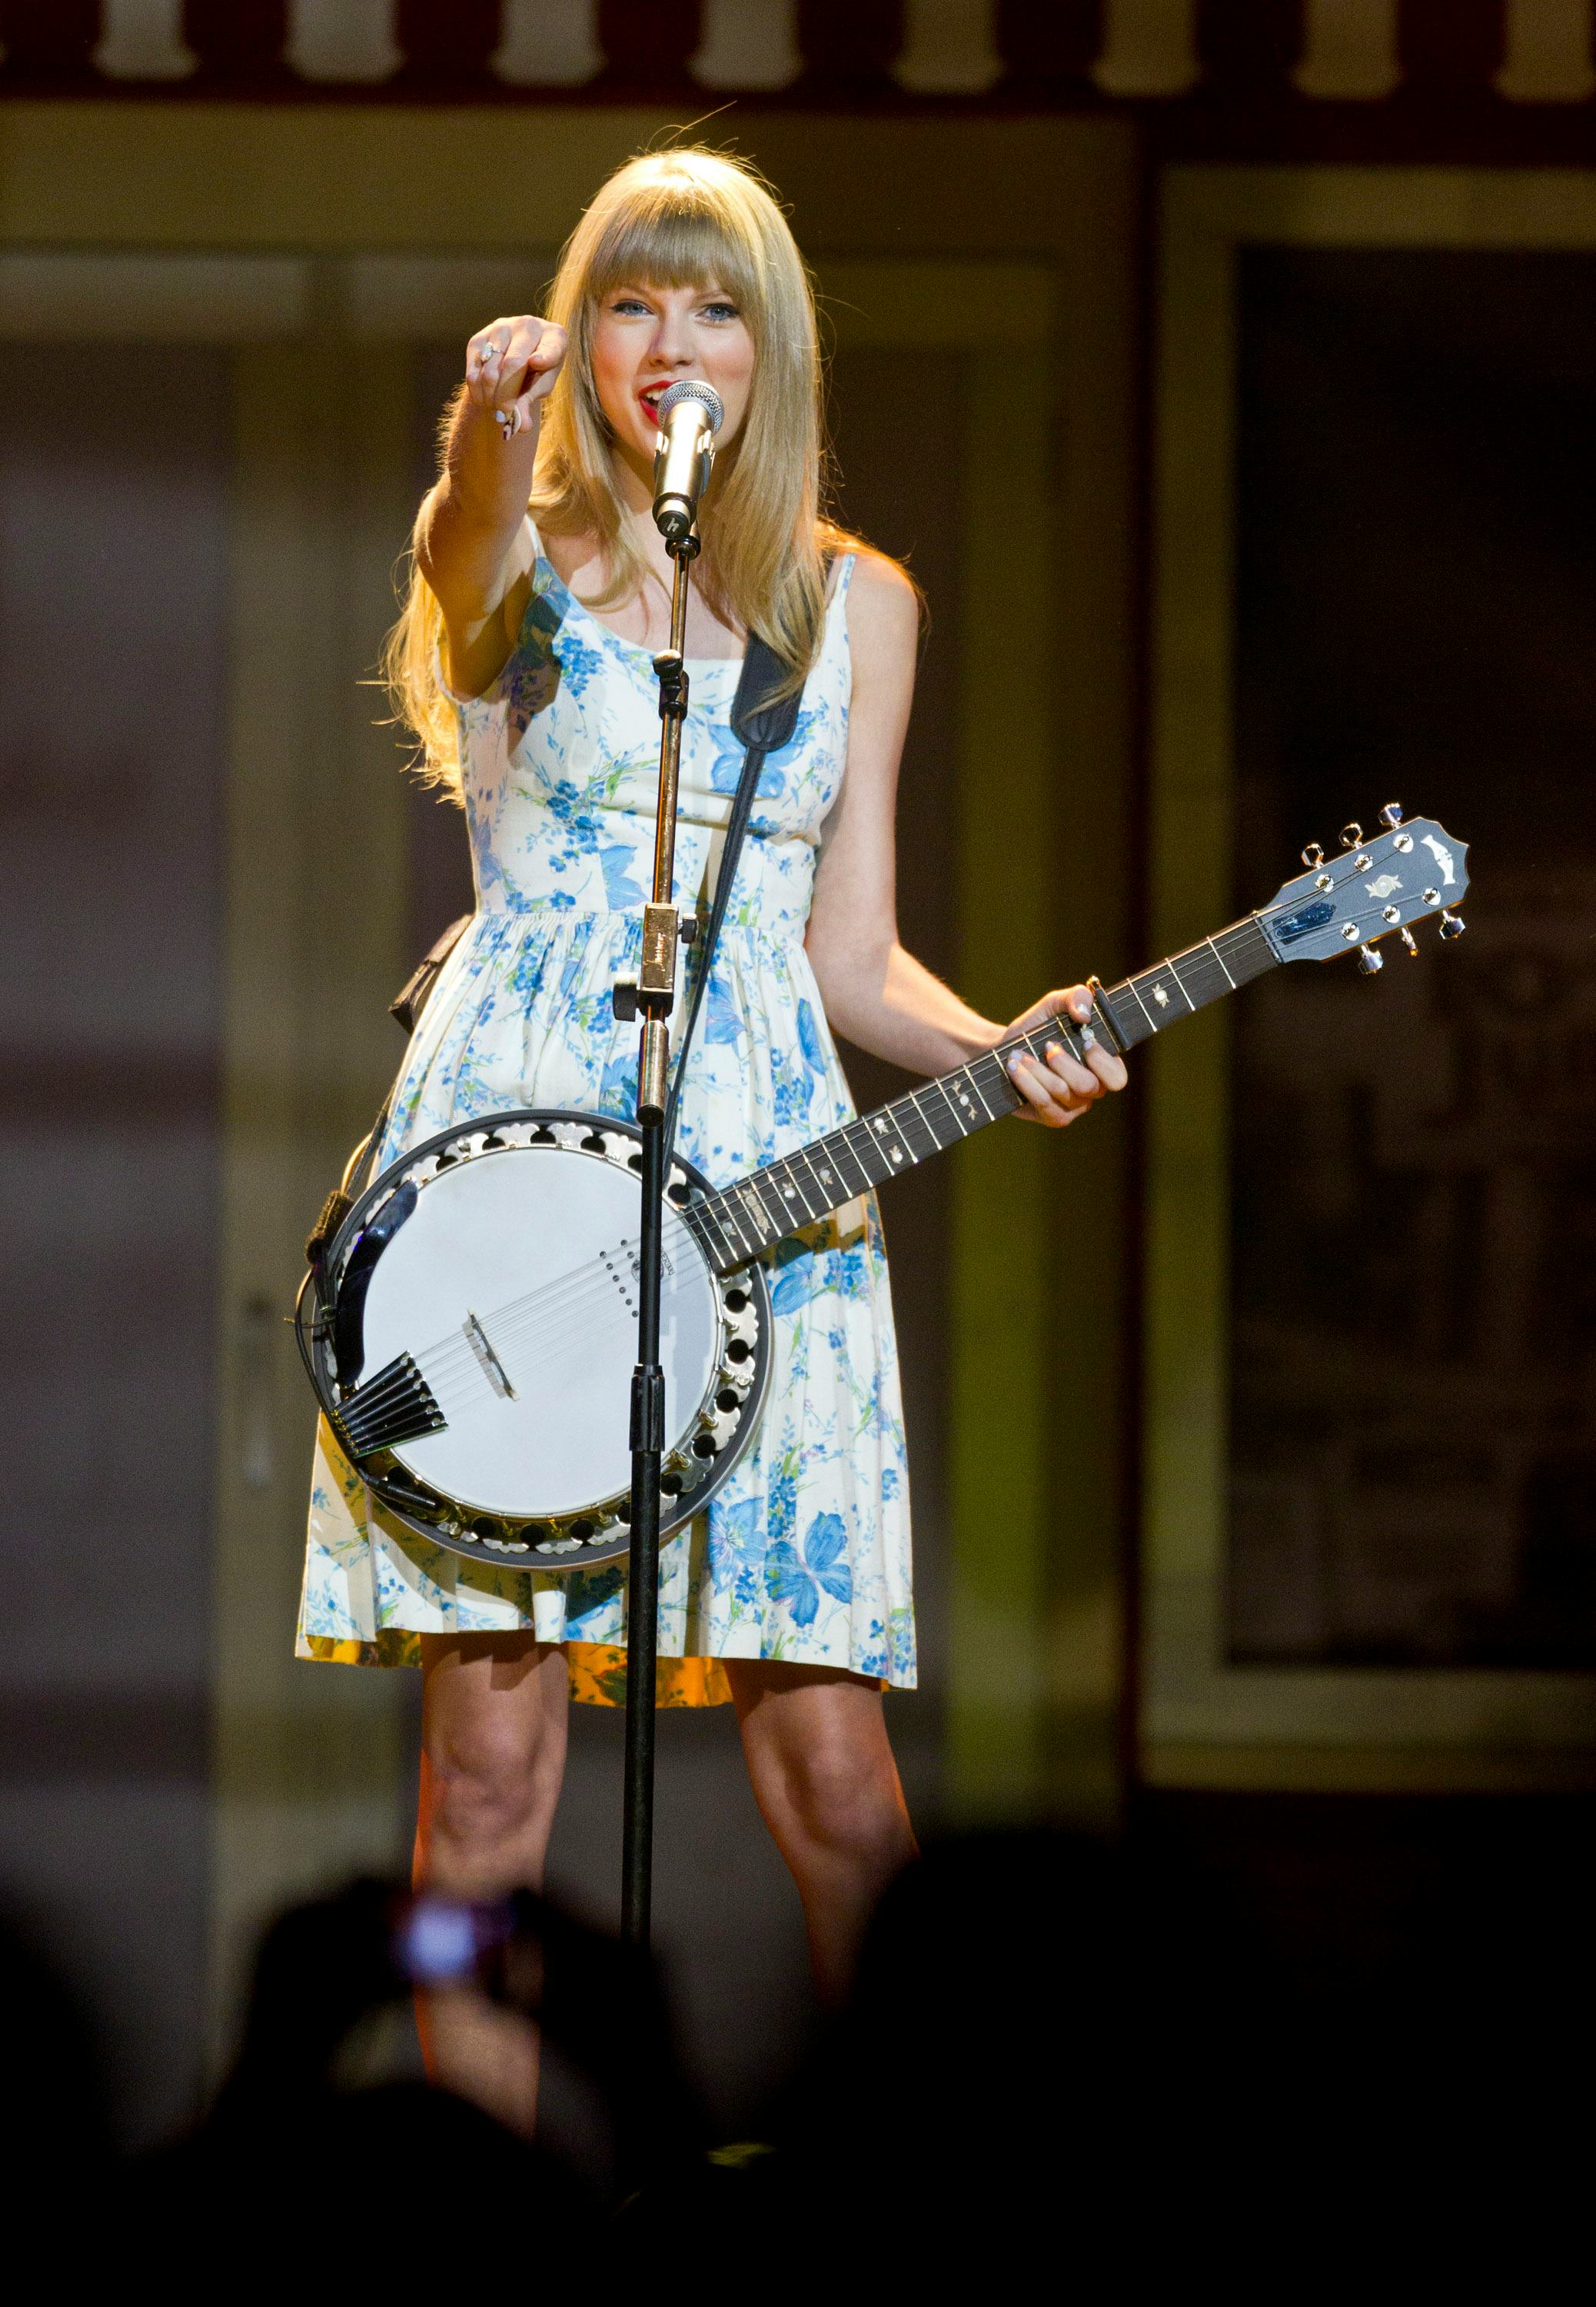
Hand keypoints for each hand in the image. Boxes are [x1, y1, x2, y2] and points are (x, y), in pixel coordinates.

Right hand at [466, 313, 567, 440]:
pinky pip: (474, 370)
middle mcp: (527, 325)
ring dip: (490, 397)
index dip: (544, 355)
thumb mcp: (540, 387)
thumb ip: (531, 401)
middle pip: (512, 364)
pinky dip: (477, 392)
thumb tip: (521, 427)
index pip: (550, 347)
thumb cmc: (537, 374)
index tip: (536, 363)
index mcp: (554, 336)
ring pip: (490, 369)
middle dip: (506, 396)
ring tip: (495, 411)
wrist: (517, 356)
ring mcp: (501, 328)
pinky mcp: (479, 338)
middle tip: (504, 417)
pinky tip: (484, 401)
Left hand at [1002, 985, 1127, 1127]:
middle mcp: (1093, 1089)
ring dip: (1037, 1069)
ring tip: (1018, 1055)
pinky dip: (1027, 1082)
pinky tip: (1014, 1068)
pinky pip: (1044, 1104)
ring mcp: (1074, 1107)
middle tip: (1048, 1046)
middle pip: (1089, 1086)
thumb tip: (1084, 1014)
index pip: (1117, 1077)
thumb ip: (1075, 997)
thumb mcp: (1054, 1004)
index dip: (1103, 1061)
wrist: (1006, 1050)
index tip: (1084, 1041)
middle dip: (1065, 1063)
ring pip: (1062, 1092)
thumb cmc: (1037, 1028)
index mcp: (1103, 1065)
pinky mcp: (1053, 1117)